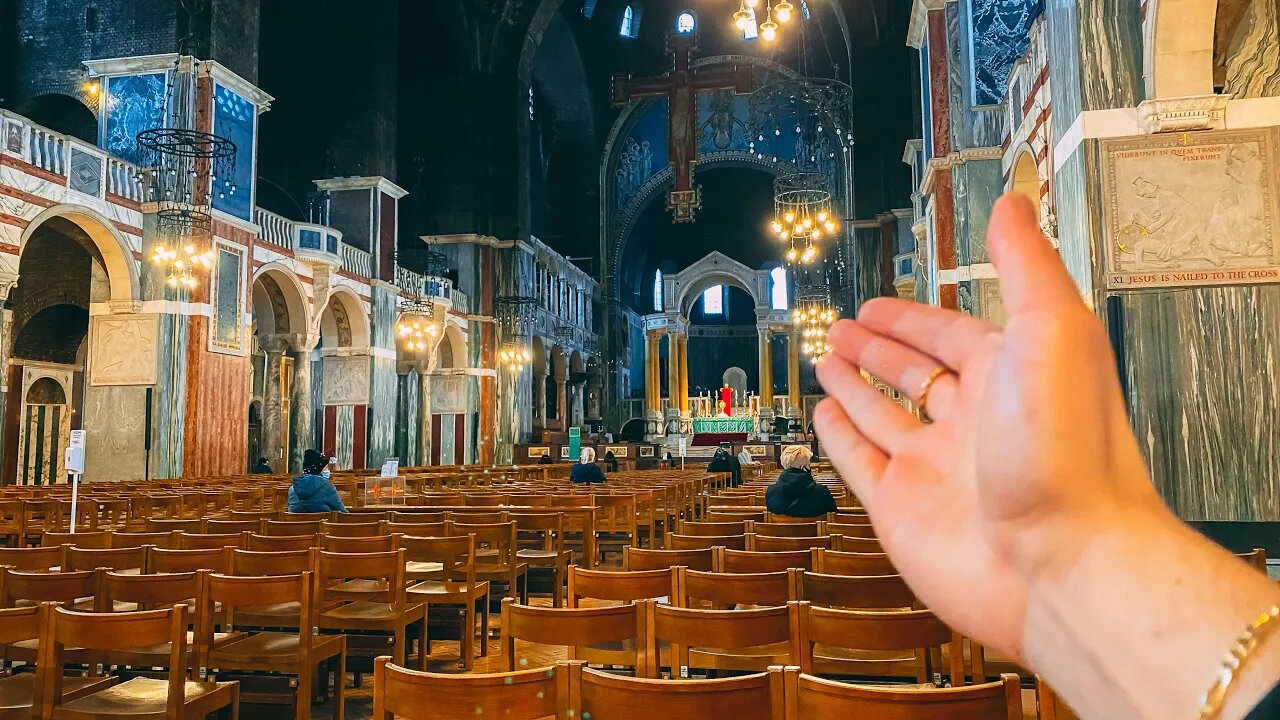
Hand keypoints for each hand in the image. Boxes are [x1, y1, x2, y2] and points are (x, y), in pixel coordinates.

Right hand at [813, 194, 1159, 660]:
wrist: (1063, 561)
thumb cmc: (1069, 453)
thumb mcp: (1052, 331)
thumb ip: (1025, 265)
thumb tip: (1012, 203)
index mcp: (1008, 376)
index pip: (952, 334)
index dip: (914, 316)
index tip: (880, 300)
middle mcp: (972, 420)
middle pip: (915, 373)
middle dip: (879, 346)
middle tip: (846, 325)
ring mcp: (935, 466)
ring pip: (884, 415)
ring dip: (854, 384)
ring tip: (826, 357)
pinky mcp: (901, 508)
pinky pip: (860, 463)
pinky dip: (838, 437)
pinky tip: (824, 413)